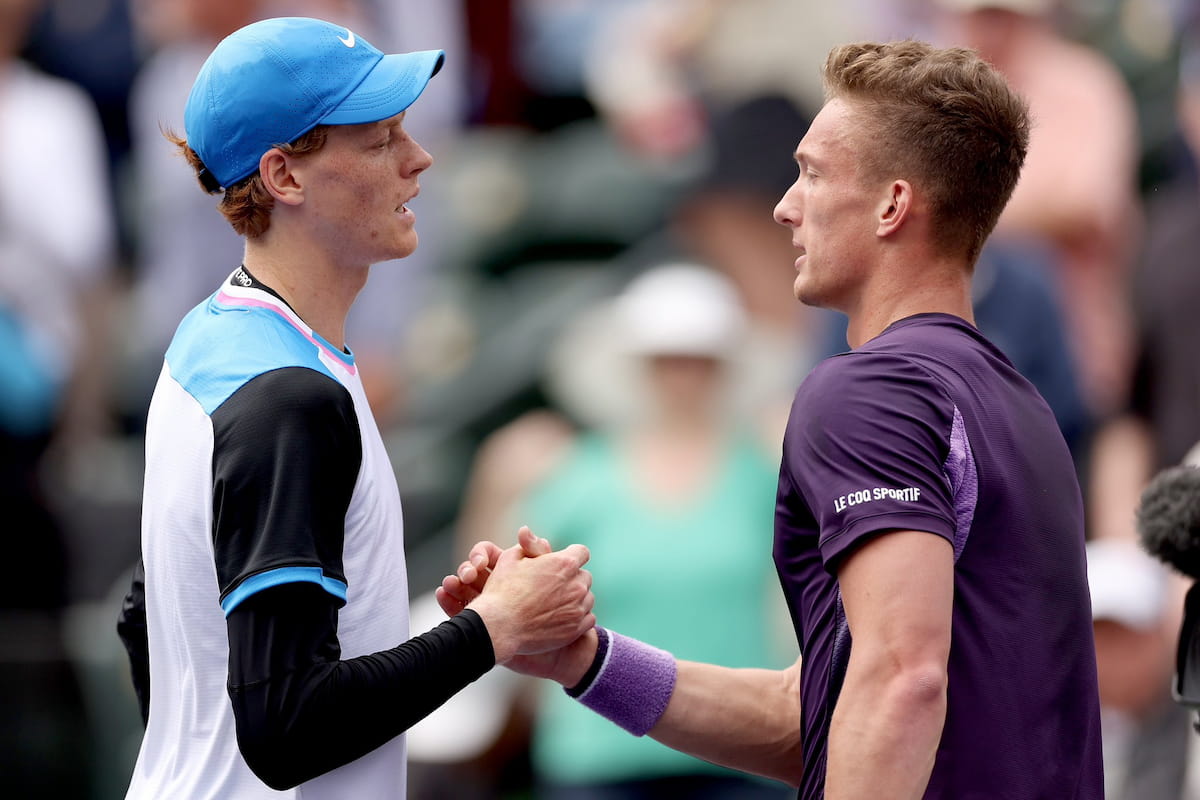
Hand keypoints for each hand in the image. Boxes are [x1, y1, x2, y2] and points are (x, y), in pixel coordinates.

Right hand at [447, 527, 594, 664]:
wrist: (499, 627)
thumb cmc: (502, 591)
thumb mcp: (510, 558)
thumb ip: (528, 544)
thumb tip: (528, 531)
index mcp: (564, 563)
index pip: (581, 552)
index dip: (571, 556)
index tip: (560, 564)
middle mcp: (576, 585)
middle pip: (584, 576)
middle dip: (572, 579)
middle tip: (552, 587)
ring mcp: (578, 608)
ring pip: (587, 598)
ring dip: (576, 599)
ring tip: (554, 604)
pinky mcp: (576, 629)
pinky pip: (589, 619)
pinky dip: (578, 617)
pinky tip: (561, 618)